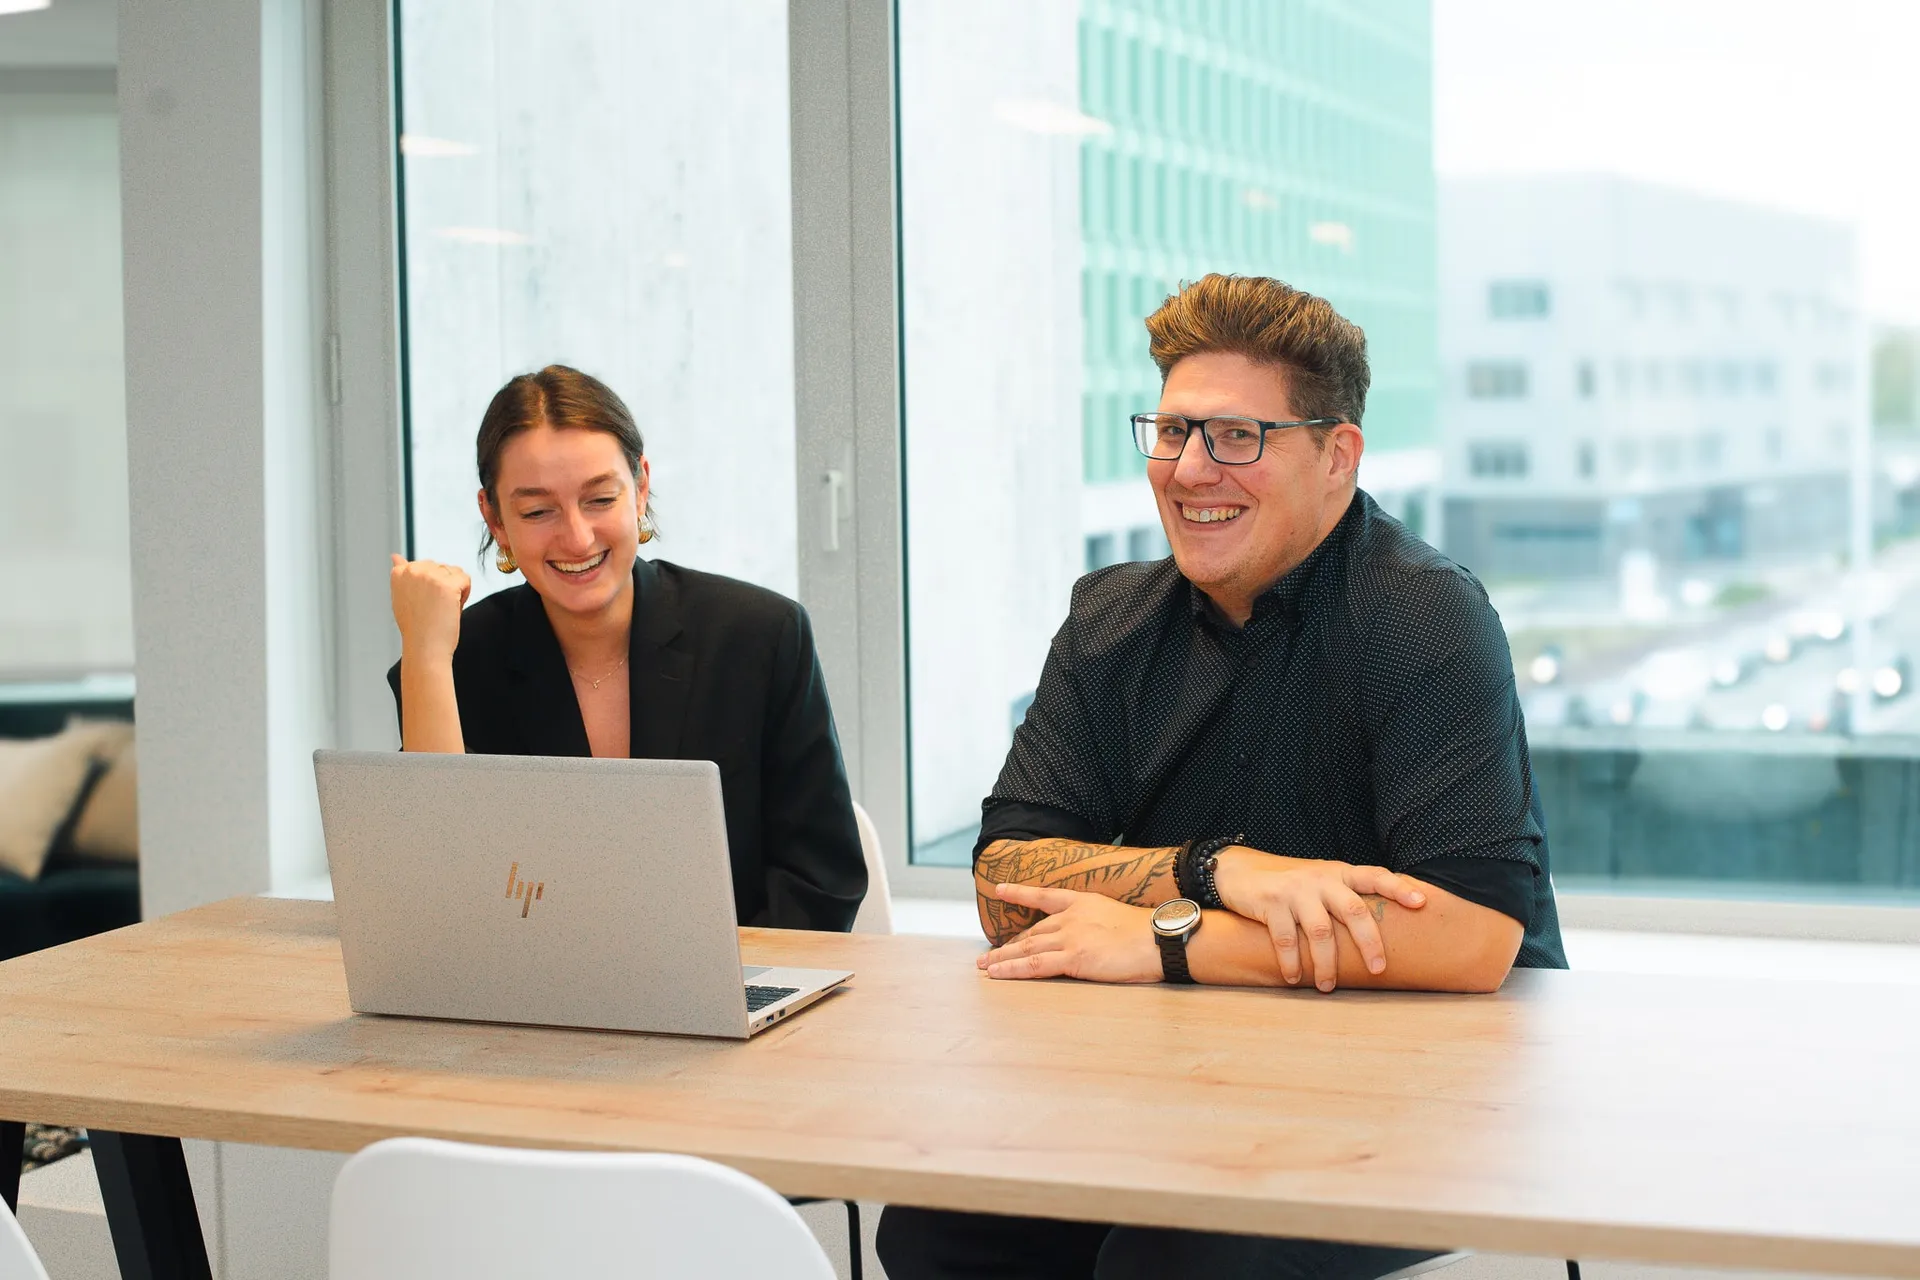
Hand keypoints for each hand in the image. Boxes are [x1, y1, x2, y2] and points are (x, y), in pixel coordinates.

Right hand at [389, 553, 469, 661]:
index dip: (431, 587)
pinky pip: (466, 579)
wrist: (424, 648)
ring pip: (455, 572)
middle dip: (443, 586)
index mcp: (399, 572)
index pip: (427, 566)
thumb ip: (403, 575)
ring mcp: (429, 576)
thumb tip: (395, 556)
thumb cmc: (416, 627)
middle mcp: (412, 570)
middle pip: (442, 568)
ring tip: (441, 608)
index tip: (423, 603)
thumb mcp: (402, 596)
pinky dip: (464, 594)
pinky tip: (452, 608)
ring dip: (455, 590)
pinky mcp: (446, 584)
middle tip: (433, 608)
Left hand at [975, 883, 1162, 983]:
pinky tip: (998, 973)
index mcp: (1083, 902)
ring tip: (984, 966)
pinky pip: (1034, 964)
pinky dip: (1012, 969)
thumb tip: (1090, 937)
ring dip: (1002, 957)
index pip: (1045, 896)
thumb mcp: (1116, 916)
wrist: (1159, 940)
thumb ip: (1096, 923)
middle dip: (1009, 944)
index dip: (1020, 893)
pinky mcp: (1073, 958)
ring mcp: (1070, 937)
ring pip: (1027, 947)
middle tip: (988, 954)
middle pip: (1032, 931)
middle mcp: (1071, 917)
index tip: (1000, 890)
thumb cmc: (1147, 933)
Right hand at [1213, 850, 1426, 991]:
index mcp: (1338, 873)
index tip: (1421, 902)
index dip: (1398, 888)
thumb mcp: (1320, 880)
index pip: (1374, 876)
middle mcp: (1321, 879)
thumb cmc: (1288, 883)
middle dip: (1369, 943)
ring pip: (1320, 931)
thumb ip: (1344, 895)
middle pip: (1353, 910)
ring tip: (1328, 986)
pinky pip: (1285, 938)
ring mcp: (1296, 890)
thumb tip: (1378, 929)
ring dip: (1326, 964)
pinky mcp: (1271, 902)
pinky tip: (1294, 977)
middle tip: (1378, 969)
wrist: (1239, 871)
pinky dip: (1291, 962)